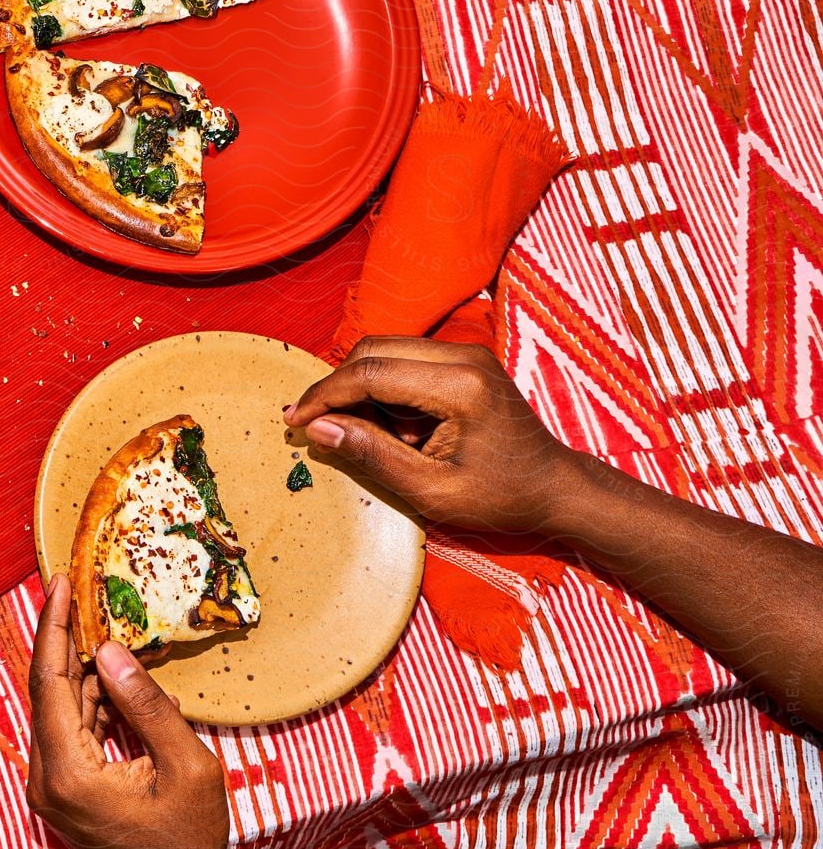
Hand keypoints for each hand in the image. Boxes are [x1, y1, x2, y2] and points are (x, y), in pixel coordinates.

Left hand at [26, 575, 230, 848]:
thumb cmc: (187, 842)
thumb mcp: (186, 767)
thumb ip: (148, 705)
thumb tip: (110, 650)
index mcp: (69, 772)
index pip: (50, 681)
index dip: (54, 626)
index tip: (57, 583)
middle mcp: (47, 779)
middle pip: (49, 691)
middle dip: (65, 640)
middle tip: (76, 592)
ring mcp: (51, 788)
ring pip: (60, 711)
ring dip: (83, 673)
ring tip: (104, 629)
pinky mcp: (63, 793)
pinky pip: (71, 733)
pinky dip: (93, 705)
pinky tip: (119, 684)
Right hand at [284, 336, 580, 532]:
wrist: (553, 487)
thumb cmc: (501, 497)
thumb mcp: (432, 490)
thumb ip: (372, 454)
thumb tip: (317, 428)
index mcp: (460, 386)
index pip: (371, 373)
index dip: (325, 395)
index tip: (295, 421)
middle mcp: (463, 356)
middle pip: (372, 351)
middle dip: (336, 387)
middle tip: (314, 426)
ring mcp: (465, 354)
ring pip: (384, 352)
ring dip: (359, 389)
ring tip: (360, 435)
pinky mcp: (463, 361)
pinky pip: (403, 362)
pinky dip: (381, 390)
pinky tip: (388, 428)